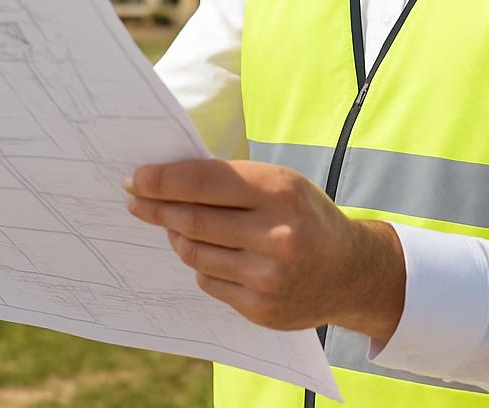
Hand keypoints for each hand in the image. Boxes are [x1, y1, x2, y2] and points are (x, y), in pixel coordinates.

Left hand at [124, 159, 403, 339]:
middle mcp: (277, 235)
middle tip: (136, 201)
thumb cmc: (306, 217)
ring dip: (177, 237)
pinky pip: (209, 281)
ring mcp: (270, 277)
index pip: (204, 183)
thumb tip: (166, 182)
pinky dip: (201, 265)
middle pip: (193, 220)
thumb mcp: (281, 185)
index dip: (163, 181)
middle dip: (157, 208)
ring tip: (176, 226)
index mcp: (281, 192)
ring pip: (195, 253)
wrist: (352, 273)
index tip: (135, 179)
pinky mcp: (262, 309)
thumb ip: (232, 182)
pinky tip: (210, 254)